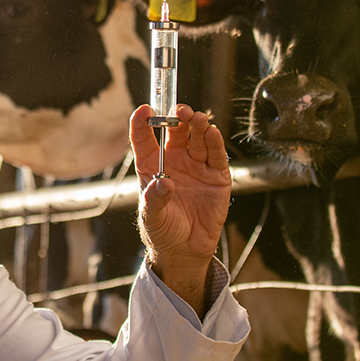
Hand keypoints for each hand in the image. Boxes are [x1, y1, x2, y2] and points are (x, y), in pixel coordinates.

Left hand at [129, 104, 230, 313]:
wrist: (185, 250)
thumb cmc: (162, 230)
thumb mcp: (152, 216)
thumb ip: (155, 199)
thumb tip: (163, 183)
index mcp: (152, 165)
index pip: (145, 137)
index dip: (143, 122)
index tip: (144, 109)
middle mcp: (174, 160)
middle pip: (175, 131)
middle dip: (177, 117)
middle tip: (179, 110)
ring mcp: (196, 166)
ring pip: (197, 138)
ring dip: (198, 125)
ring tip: (197, 118)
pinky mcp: (216, 176)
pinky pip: (216, 154)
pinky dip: (215, 142)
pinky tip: (212, 132)